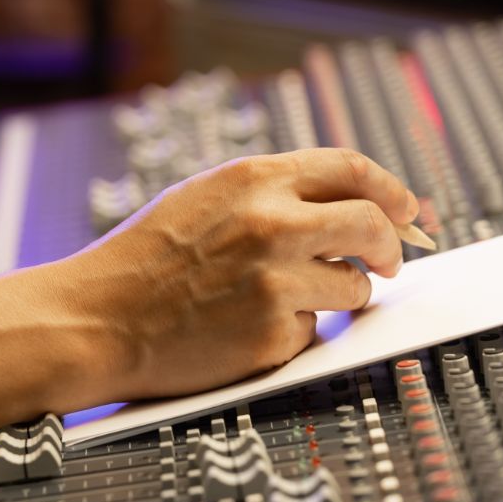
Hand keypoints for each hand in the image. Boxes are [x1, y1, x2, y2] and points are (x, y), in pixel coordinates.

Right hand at [43, 148, 417, 403]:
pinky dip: (294, 330)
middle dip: (392, 245)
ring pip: (354, 285)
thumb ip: (271, 194)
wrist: (96, 318)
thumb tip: (339, 203)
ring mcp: (275, 280)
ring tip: (288, 298)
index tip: (406, 207)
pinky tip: (248, 325)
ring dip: (340, 292)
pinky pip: (314, 330)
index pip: (351, 168)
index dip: (390, 188)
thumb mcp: (203, 197)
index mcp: (252, 180)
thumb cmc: (142, 260)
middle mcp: (271, 223)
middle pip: (372, 223)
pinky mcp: (273, 333)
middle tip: (388, 259)